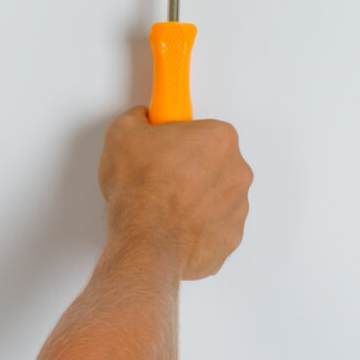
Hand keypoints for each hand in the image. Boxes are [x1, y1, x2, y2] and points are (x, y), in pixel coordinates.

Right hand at [97, 107, 251, 278]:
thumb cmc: (142, 190)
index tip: (164, 148)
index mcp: (219, 138)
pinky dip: (198, 227)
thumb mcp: (123, 133)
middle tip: (158, 178)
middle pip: (214, 163)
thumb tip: (140, 121)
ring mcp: (237, 206)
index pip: (202, 131)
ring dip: (195, 199)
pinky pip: (215, 227)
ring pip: (216, 197)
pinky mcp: (230, 236)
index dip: (178, 141)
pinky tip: (174, 226)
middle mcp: (237, 171)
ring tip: (163, 206)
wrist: (146, 239)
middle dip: (190, 169)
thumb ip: (138, 120)